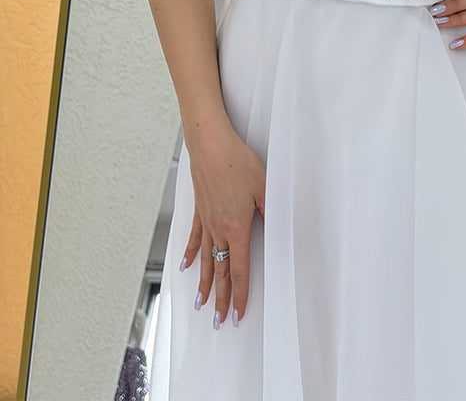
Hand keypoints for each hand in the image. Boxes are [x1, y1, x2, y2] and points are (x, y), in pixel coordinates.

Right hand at [180, 122, 265, 328]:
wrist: (211, 144)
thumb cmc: (238, 162)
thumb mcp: (264, 185)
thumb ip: (271, 210)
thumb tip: (279, 228)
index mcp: (237, 228)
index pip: (240, 270)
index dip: (240, 295)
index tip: (239, 314)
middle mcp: (219, 229)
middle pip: (220, 272)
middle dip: (221, 299)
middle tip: (219, 321)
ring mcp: (207, 221)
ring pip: (206, 260)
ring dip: (204, 284)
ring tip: (201, 305)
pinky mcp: (199, 210)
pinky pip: (195, 238)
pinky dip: (191, 254)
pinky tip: (185, 267)